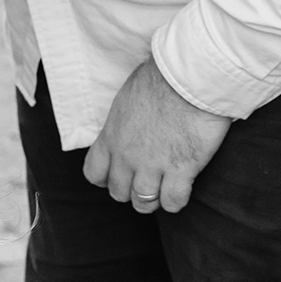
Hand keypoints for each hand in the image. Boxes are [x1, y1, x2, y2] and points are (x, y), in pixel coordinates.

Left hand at [84, 59, 232, 213]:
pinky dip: (176, 200)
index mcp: (110, 137)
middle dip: (131, 190)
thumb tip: (127, 124)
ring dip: (153, 198)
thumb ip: (122, 122)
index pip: (94, 173)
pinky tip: (182, 187)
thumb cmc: (159, 79)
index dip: (106, 177)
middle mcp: (126, 156)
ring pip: (143, 203)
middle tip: (146, 179)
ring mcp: (152, 166)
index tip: (118, 173)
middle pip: (118, 193)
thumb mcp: (126, 98)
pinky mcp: (181, 170)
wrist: (186, 78)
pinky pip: (173, 202)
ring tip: (164, 187)